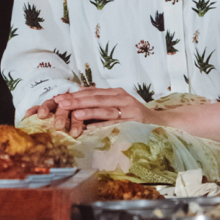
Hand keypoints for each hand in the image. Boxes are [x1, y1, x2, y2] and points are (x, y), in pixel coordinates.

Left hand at [24, 85, 152, 137]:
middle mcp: (122, 98)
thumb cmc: (134, 118)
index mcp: (116, 93)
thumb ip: (101, 105)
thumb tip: (76, 104)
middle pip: (95, 98)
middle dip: (76, 101)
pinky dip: (102, 125)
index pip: (91, 92)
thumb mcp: (118, 107)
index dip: (74, 95)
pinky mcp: (134, 121)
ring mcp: (129, 109)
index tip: (58, 98)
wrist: (160, 124)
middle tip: (60, 103)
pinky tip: (91, 127)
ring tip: (73, 113)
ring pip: (105, 109)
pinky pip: (115, 123)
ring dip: (88, 111)